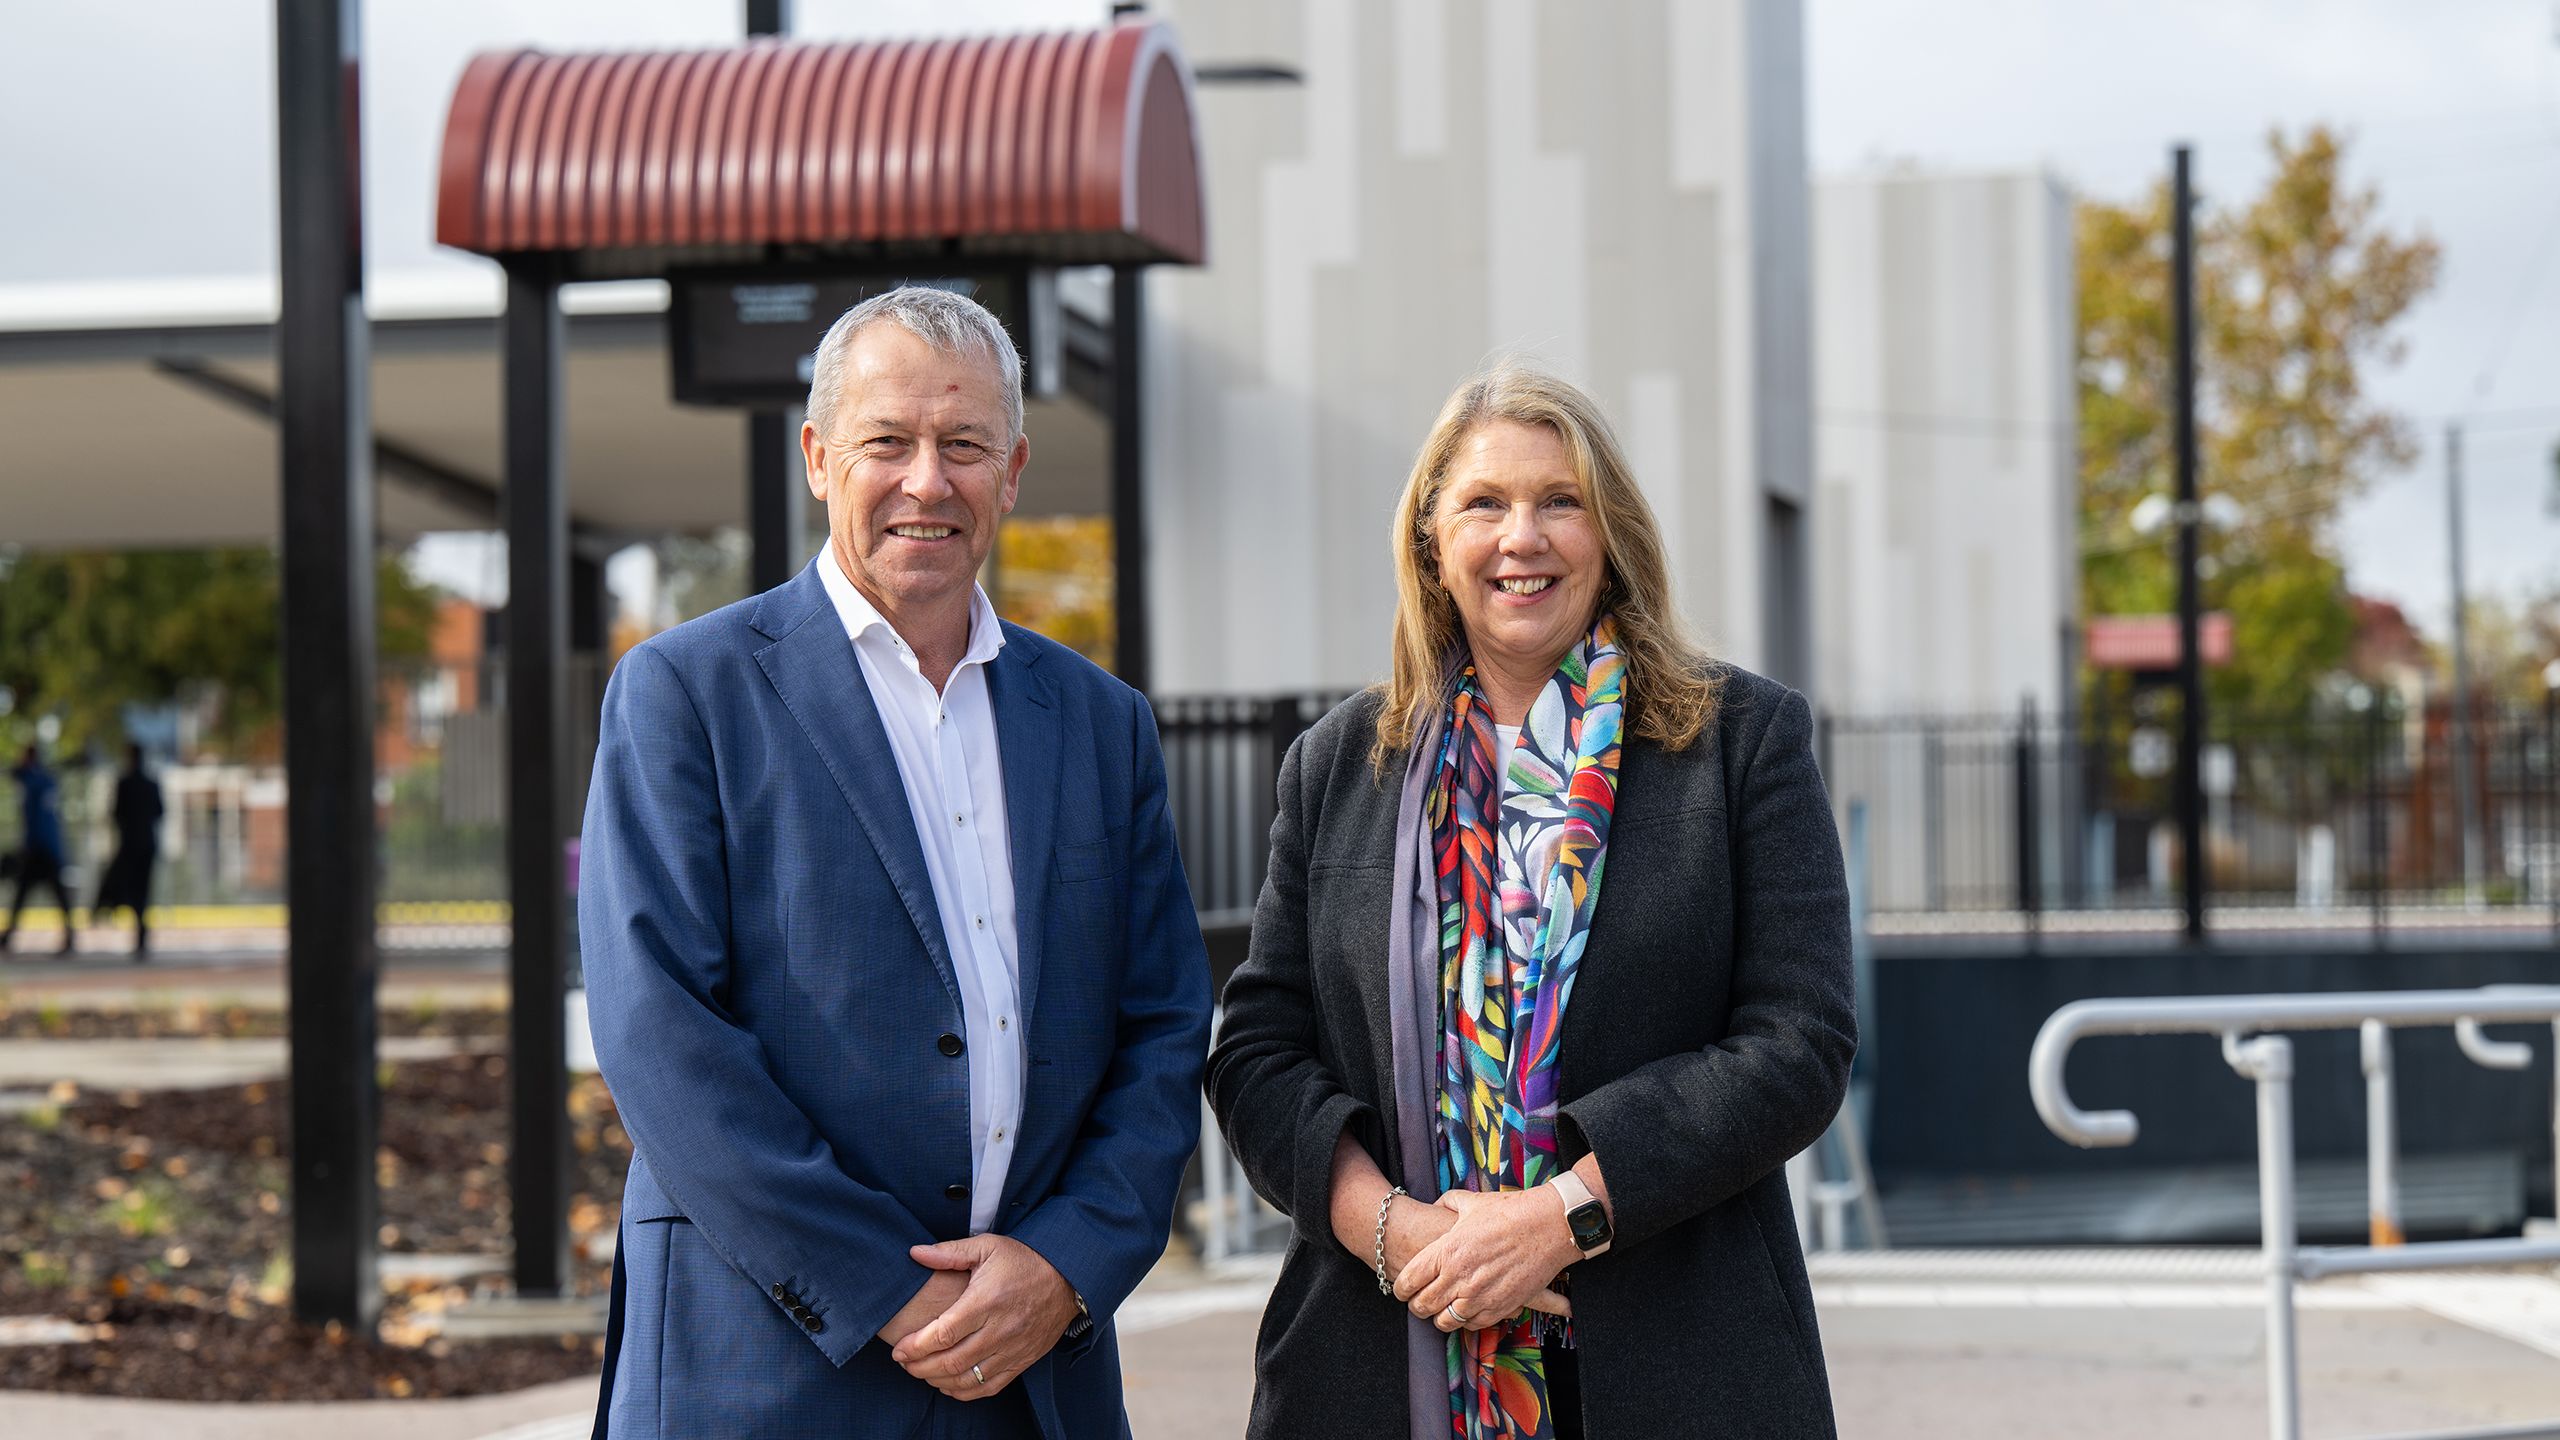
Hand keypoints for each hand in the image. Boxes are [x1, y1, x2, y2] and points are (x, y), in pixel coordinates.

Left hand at [890, 1235, 1080, 1399]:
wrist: (1068, 1277)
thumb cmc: (1024, 1260)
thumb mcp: (988, 1246)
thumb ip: (950, 1252)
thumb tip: (914, 1253)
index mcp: (986, 1301)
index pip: (943, 1333)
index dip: (915, 1346)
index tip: (898, 1350)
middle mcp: (1000, 1329)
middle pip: (951, 1361)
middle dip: (919, 1367)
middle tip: (904, 1363)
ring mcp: (1012, 1349)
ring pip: (967, 1378)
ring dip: (937, 1380)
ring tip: (921, 1371)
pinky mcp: (1022, 1361)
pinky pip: (989, 1387)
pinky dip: (963, 1391)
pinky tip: (948, 1383)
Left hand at [1395, 1188, 1576, 1331]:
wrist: (1548, 1226)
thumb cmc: (1510, 1212)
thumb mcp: (1472, 1203)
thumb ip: (1448, 1203)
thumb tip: (1437, 1205)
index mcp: (1446, 1251)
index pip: (1409, 1281)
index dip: (1402, 1288)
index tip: (1403, 1289)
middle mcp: (1458, 1277)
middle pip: (1422, 1306)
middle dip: (1417, 1306)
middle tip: (1419, 1302)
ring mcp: (1479, 1296)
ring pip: (1444, 1321)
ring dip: (1440, 1317)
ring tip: (1441, 1309)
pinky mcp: (1500, 1307)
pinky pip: (1472, 1325)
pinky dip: (1465, 1321)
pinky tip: (1467, 1310)